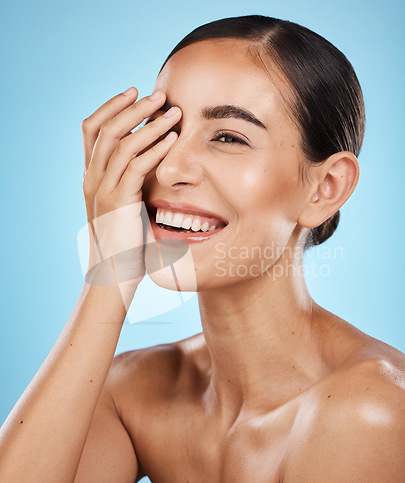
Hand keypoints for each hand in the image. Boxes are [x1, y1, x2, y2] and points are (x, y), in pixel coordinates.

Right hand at [81, 87, 180, 289]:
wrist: (115, 274)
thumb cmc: (125, 242)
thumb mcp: (123, 205)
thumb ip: (129, 182)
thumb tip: (150, 162)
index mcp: (91, 176)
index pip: (92, 129)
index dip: (111, 106)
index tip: (134, 92)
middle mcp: (92, 178)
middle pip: (106, 128)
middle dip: (133, 107)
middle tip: (158, 94)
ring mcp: (103, 189)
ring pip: (121, 143)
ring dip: (149, 123)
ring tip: (173, 110)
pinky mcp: (119, 201)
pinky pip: (137, 166)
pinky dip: (155, 149)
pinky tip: (173, 139)